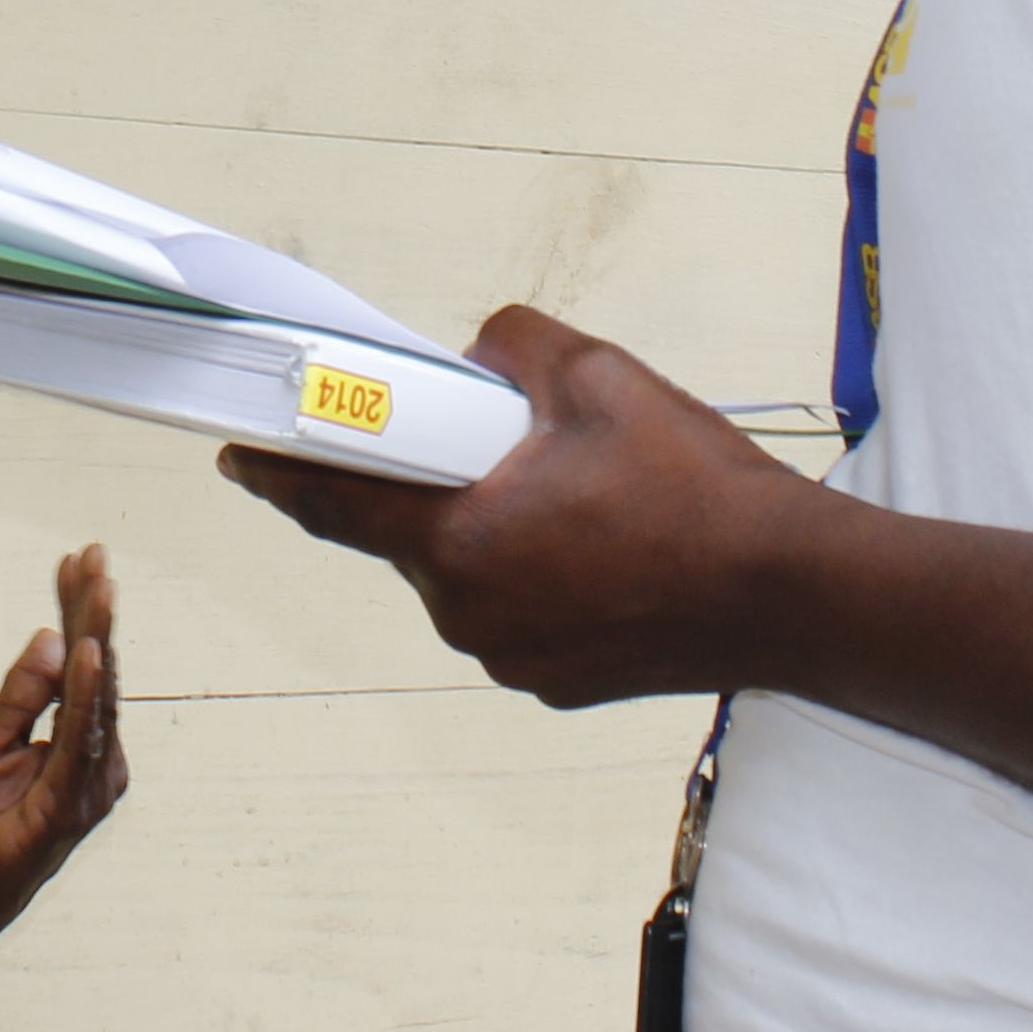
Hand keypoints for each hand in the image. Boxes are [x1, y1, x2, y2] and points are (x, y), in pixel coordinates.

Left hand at [0, 546, 130, 958]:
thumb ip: (22, 694)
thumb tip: (52, 635)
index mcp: (84, 748)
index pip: (87, 669)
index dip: (79, 612)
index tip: (76, 556)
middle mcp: (98, 765)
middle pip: (99, 675)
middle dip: (94, 611)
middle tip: (94, 553)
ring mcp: (86, 788)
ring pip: (97, 699)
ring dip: (98, 638)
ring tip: (99, 585)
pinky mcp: (62, 808)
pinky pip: (77, 741)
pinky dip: (85, 693)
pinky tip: (87, 652)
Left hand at [223, 307, 820, 705]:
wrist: (792, 592)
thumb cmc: (698, 489)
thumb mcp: (595, 375)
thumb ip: (507, 350)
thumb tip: (472, 359)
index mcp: (460, 540)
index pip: (338, 504)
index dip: (282, 474)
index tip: (240, 455)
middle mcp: (470, 612)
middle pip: (411, 536)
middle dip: (432, 485)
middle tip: (485, 443)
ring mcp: (513, 657)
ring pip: (466, 575)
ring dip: (489, 531)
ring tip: (569, 491)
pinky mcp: (558, 681)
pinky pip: (514, 613)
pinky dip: (533, 575)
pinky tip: (595, 542)